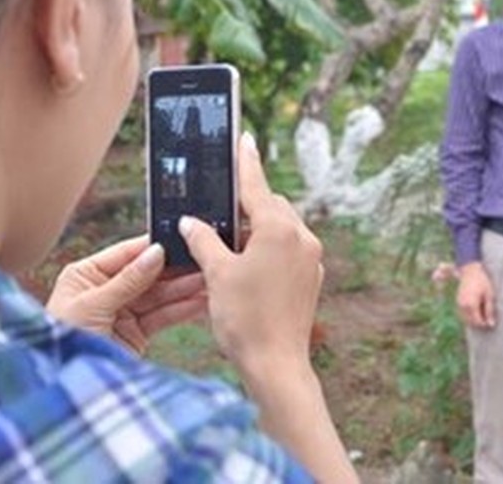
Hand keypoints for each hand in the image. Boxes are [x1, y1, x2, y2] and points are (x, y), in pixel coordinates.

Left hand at [46, 235, 206, 354]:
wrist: (63, 383)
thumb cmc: (63, 340)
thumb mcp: (92, 305)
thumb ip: (127, 280)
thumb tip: (156, 252)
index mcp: (87, 275)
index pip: (126, 254)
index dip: (153, 247)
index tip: (180, 238)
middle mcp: (106, 290)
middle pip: (147, 273)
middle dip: (175, 269)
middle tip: (202, 260)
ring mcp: (122, 312)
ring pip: (158, 295)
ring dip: (183, 288)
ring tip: (208, 280)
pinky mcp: (135, 333)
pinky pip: (162, 316)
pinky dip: (181, 309)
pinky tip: (200, 301)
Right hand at [178, 133, 323, 373]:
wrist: (276, 364)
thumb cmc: (245, 319)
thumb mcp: (216, 274)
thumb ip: (203, 240)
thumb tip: (191, 221)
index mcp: (278, 229)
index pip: (257, 185)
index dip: (246, 161)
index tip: (244, 139)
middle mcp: (301, 237)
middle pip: (271, 206)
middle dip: (247, 205)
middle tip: (219, 211)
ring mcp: (311, 258)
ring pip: (282, 228)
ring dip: (258, 229)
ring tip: (228, 245)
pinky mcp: (311, 278)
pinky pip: (290, 250)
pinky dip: (270, 248)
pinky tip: (248, 265)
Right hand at [456, 261, 495, 328]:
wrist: (470, 271)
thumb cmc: (482, 282)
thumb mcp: (489, 295)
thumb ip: (489, 310)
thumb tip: (491, 324)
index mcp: (471, 305)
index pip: (477, 322)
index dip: (484, 324)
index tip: (490, 323)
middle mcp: (463, 306)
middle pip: (470, 322)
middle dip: (479, 324)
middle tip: (487, 319)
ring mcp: (459, 304)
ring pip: (465, 319)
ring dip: (473, 320)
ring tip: (482, 315)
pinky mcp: (457, 301)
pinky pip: (462, 314)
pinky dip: (468, 316)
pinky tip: (475, 311)